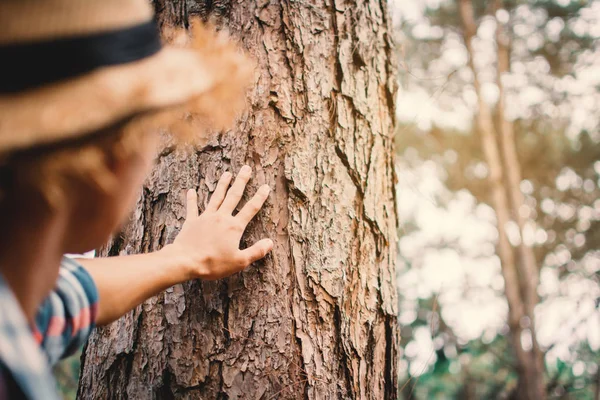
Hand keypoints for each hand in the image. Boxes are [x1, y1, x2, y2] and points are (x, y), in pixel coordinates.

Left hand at [163, 165, 272, 279]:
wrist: (186, 261)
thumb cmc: (213, 263)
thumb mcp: (239, 261)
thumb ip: (256, 251)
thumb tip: (270, 243)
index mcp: (234, 227)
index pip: (250, 209)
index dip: (259, 197)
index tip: (265, 186)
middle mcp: (221, 217)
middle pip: (233, 196)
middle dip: (241, 181)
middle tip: (246, 168)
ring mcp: (205, 217)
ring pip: (216, 197)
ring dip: (222, 184)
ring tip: (227, 173)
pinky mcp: (192, 221)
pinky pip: (192, 207)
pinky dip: (192, 199)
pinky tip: (191, 191)